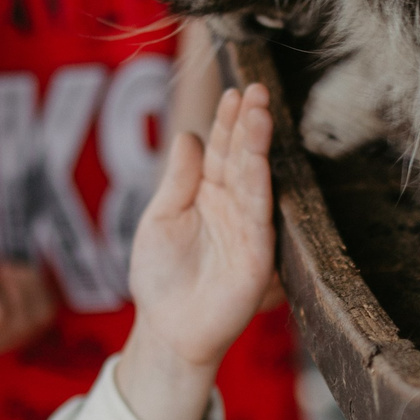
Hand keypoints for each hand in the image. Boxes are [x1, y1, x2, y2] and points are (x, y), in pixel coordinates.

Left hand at [117, 84, 274, 419]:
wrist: (167, 329)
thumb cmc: (161, 277)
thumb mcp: (160, 218)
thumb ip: (178, 179)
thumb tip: (189, 136)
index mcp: (209, 194)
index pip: (222, 150)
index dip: (228, 122)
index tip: (234, 92)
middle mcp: (233, 206)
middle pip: (242, 156)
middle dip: (248, 123)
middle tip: (254, 90)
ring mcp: (248, 229)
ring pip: (255, 177)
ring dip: (259, 145)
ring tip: (260, 110)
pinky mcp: (257, 255)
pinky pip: (259, 213)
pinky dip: (260, 183)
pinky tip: (259, 157)